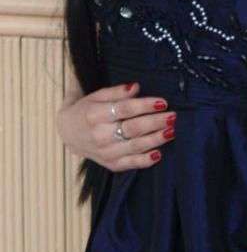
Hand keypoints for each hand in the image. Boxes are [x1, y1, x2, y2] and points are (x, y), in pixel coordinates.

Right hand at [55, 81, 176, 171]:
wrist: (69, 133)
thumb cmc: (87, 109)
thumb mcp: (96, 96)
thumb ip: (116, 92)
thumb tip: (136, 87)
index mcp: (95, 115)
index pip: (125, 109)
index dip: (145, 105)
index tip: (163, 102)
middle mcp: (99, 135)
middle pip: (133, 128)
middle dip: (155, 122)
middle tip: (173, 116)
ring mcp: (105, 153)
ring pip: (135, 146)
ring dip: (156, 139)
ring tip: (171, 131)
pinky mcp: (110, 164)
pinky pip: (131, 164)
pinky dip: (145, 160)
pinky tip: (159, 153)